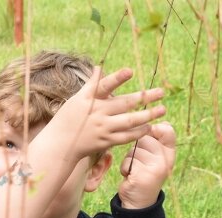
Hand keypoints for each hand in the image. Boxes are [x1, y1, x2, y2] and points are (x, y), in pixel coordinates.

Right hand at [45, 67, 166, 163]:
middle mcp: (97, 113)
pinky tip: (149, 127)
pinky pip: (126, 137)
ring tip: (162, 109)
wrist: (59, 145)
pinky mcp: (105, 142)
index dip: (117, 78)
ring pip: (129, 121)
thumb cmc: (68, 119)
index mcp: (88, 99)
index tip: (130, 71)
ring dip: (147, 115)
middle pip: (125, 103)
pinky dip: (138, 132)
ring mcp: (102, 128)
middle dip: (144, 97)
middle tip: (161, 91)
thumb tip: (100, 67)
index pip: (104, 86)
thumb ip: (91, 84)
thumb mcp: (76, 99)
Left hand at [118, 122, 176, 208]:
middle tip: (139, 163)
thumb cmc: (143, 174)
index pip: (167, 130)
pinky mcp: (144, 175)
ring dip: (129, 160)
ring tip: (135, 170)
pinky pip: (128, 162)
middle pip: (145, 138)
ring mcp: (156, 168)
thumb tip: (162, 122)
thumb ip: (157, 141)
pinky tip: (130, 177)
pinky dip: (125, 168)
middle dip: (137, 148)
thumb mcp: (154, 157)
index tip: (149, 141)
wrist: (139, 202)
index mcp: (170, 153)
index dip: (154, 131)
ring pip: (135, 150)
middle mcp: (166, 160)